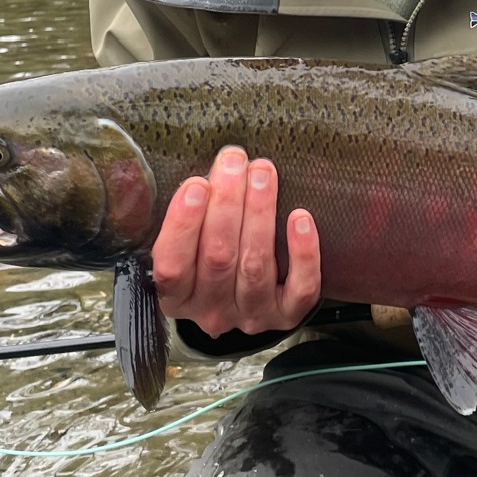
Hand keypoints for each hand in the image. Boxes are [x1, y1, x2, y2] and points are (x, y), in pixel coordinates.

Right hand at [151, 146, 321, 335]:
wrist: (248, 301)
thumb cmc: (211, 257)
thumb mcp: (187, 246)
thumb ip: (190, 218)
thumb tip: (209, 169)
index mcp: (177, 296)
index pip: (173, 265)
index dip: (183, 224)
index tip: (196, 184)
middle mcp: (211, 310)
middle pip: (218, 257)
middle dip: (227, 203)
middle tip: (235, 161)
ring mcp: (251, 315)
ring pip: (255, 265)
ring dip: (260, 213)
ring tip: (262, 173)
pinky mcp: (287, 314)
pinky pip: (300, 287)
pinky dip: (303, 253)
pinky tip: (300, 218)